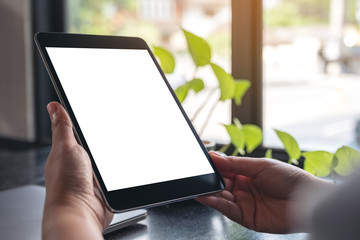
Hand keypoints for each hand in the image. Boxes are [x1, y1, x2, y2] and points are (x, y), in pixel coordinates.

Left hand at [42, 102, 112, 238]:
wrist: (80, 213)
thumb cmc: (66, 184)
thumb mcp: (65, 148)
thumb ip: (63, 127)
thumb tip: (53, 107)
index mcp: (68, 152)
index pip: (81, 131)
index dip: (91, 121)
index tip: (103, 111)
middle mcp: (81, 164)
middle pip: (99, 144)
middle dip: (107, 140)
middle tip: (117, 131)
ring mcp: (94, 176)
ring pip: (109, 158)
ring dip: (115, 156)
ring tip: (121, 149)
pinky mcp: (106, 186)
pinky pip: (117, 173)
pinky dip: (121, 170)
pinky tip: (124, 165)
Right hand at [197, 152, 331, 233]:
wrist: (307, 200)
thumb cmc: (289, 179)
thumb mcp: (260, 166)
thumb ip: (235, 163)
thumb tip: (215, 156)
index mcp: (248, 175)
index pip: (225, 170)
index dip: (214, 167)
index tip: (202, 162)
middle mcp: (244, 189)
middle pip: (221, 184)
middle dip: (209, 180)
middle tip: (198, 175)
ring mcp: (245, 203)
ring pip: (221, 197)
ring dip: (209, 192)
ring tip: (197, 186)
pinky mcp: (246, 218)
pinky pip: (227, 210)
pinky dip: (215, 203)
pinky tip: (206, 196)